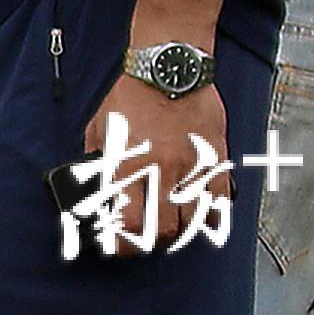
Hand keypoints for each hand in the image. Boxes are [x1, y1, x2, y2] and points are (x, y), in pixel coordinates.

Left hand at [83, 74, 227, 255]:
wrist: (168, 67)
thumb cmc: (131, 93)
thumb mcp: (101, 123)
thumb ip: (98, 154)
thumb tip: (93, 177)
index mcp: (127, 163)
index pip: (127, 221)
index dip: (123, 243)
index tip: (120, 247)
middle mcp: (159, 170)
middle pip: (161, 229)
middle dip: (153, 240)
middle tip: (147, 236)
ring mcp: (190, 167)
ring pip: (192, 220)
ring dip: (182, 228)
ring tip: (173, 224)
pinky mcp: (215, 160)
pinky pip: (220, 201)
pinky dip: (212, 214)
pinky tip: (203, 212)